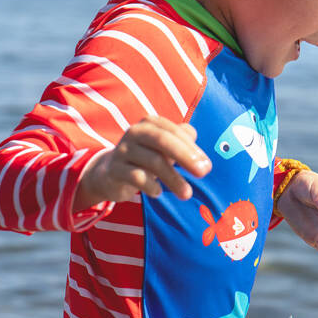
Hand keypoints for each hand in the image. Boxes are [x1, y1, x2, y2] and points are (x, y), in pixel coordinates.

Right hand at [74, 118, 211, 211]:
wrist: (110, 173)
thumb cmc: (145, 158)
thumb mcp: (164, 148)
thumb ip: (181, 139)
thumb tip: (193, 134)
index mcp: (150, 124)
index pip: (174, 132)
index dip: (192, 148)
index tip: (207, 167)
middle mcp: (135, 132)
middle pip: (163, 141)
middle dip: (186, 157)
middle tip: (203, 173)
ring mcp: (123, 150)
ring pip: (153, 161)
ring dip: (173, 179)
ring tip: (186, 194)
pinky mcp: (115, 169)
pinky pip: (136, 177)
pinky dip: (151, 186)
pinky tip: (158, 193)